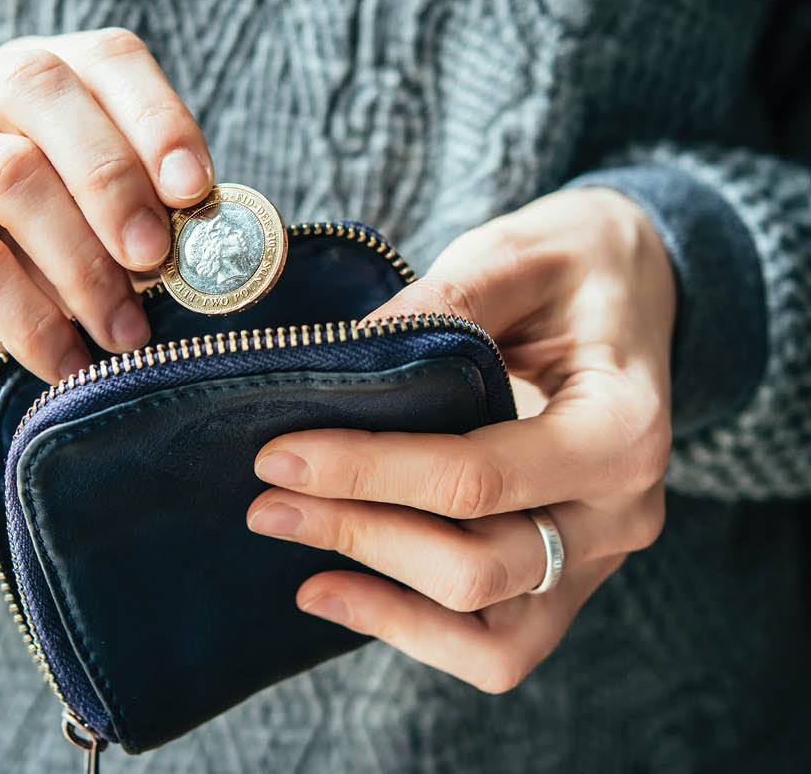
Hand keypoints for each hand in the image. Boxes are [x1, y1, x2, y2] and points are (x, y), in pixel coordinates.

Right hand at [0, 29, 212, 456]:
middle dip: (114, 177)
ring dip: (82, 262)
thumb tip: (213, 235)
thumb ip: (145, 226)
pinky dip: (30, 318)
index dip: (156, 116)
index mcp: (29, 87)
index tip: (196, 190)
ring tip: (125, 332)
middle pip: (40, 86)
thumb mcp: (99, 251)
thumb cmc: (36, 296)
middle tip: (157, 258)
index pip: (102, 58)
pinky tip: (67, 365)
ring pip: (4, 172)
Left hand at [247, 188, 674, 692]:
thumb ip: (443, 303)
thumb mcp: (518, 256)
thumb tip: (340, 359)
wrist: (634, 290)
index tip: (279, 455)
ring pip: (487, 634)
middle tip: (267, 500)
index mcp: (623, 430)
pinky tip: (334, 590)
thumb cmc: (577, 268)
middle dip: (358, 533)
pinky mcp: (565, 578)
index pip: (478, 478)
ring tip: (293, 548)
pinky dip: (412, 628)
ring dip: (378, 595)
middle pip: (476, 567)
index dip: (367, 473)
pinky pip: (494, 645)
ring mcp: (596, 558)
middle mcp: (621, 513)